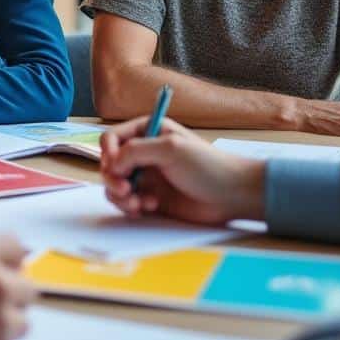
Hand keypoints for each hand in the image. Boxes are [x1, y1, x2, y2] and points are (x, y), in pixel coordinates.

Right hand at [100, 116, 266, 224]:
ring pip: (114, 185)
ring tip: (138, 203)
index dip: (108, 153)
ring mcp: (146, 176)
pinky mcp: (150, 197)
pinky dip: (131, 206)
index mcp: (147, 132)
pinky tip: (149, 207)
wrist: (231, 195)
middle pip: (108, 163)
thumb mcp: (170, 148)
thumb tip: (111, 164)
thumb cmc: (208, 166)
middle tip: (126, 190)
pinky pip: (126, 202)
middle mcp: (143, 153)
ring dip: (120, 196)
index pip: (111, 138)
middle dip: (112, 178)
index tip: (115, 167)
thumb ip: (135, 150)